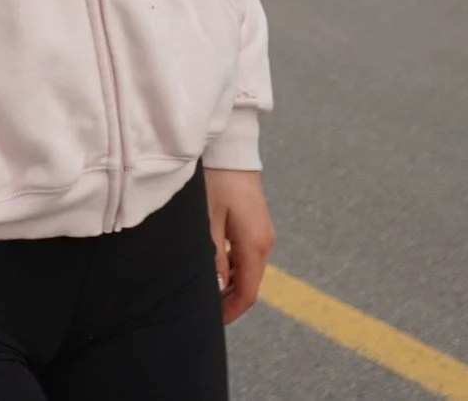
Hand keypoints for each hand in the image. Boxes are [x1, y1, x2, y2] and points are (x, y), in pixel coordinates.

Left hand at [205, 167, 273, 323]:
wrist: (231, 146)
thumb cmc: (216, 180)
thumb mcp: (208, 220)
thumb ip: (213, 257)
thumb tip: (216, 286)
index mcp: (255, 245)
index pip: (248, 292)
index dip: (230, 310)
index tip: (212, 321)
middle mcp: (264, 242)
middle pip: (249, 282)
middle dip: (228, 298)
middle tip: (203, 306)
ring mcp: (262, 231)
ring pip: (247, 268)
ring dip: (229, 281)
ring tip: (203, 286)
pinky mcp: (256, 222)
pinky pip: (246, 253)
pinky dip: (232, 265)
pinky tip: (213, 263)